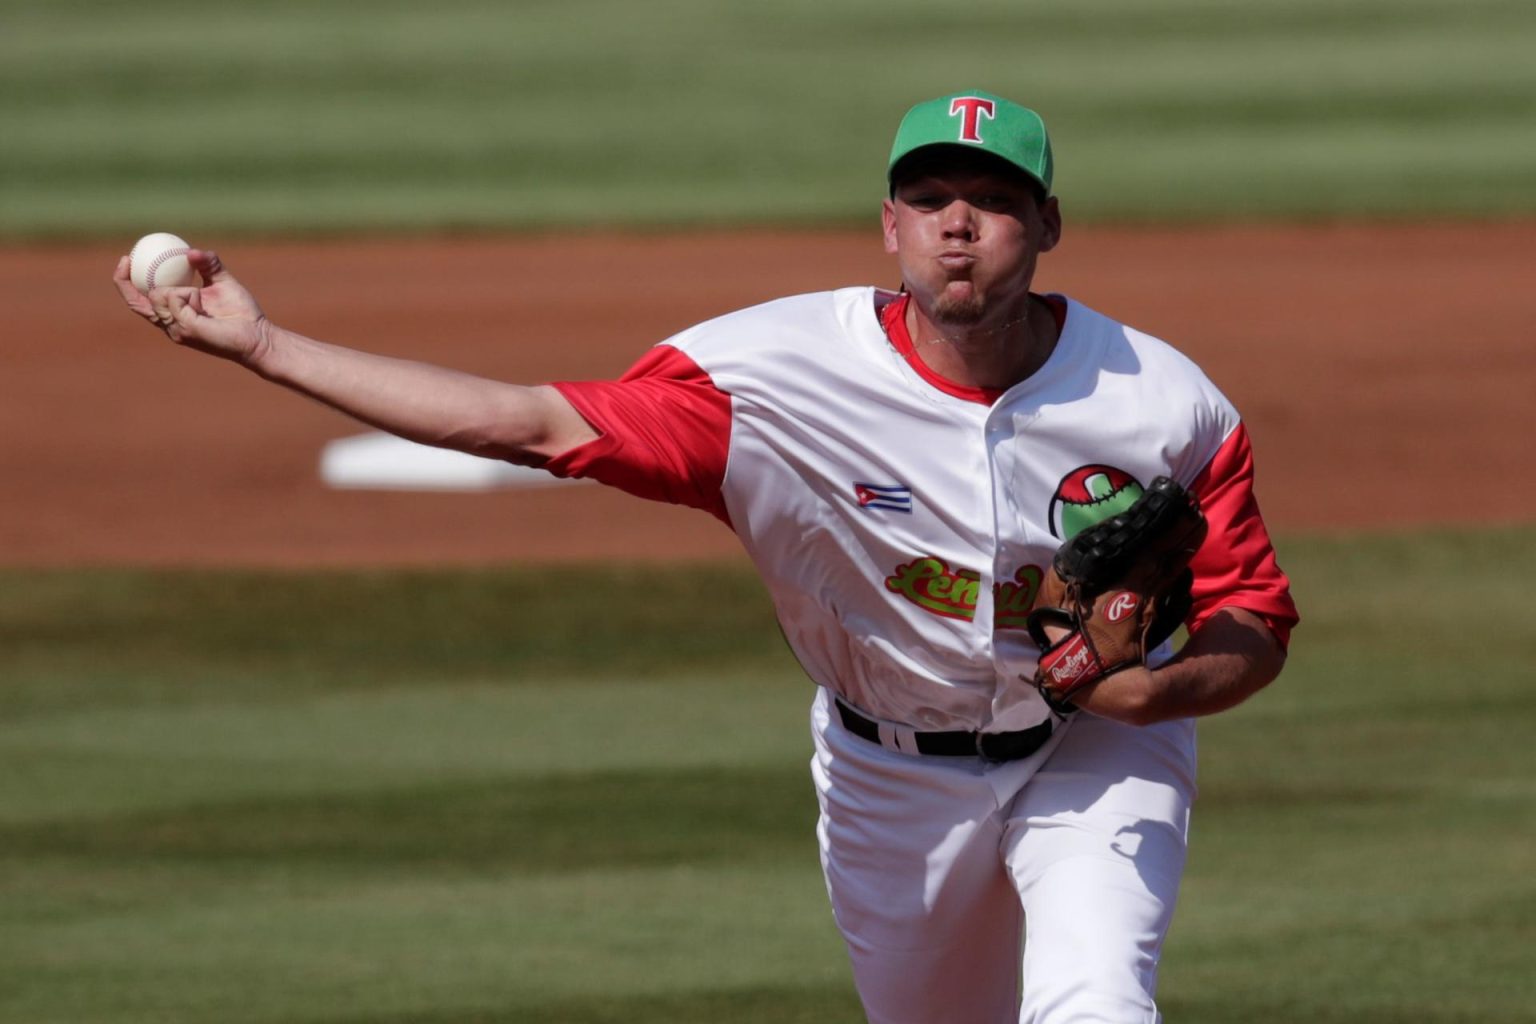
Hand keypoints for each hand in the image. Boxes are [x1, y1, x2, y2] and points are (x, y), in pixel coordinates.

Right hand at [114, 249, 268, 363]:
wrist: (259, 335)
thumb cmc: (242, 313)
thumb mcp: (223, 282)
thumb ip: (208, 265)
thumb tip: (191, 251)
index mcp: (174, 315)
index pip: (140, 300)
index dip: (126, 281)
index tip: (127, 258)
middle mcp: (170, 325)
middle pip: (136, 303)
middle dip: (125, 280)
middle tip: (128, 258)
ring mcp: (177, 330)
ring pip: (158, 297)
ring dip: (177, 288)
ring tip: (199, 297)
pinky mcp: (187, 330)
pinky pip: (175, 301)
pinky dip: (187, 294)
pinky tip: (200, 301)